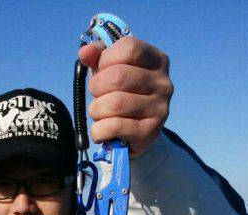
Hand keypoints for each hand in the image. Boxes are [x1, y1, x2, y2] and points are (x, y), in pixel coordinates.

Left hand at [78, 36, 172, 157]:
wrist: (138, 133)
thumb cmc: (123, 94)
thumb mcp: (112, 70)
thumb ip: (98, 57)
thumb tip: (84, 52)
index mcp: (157, 60)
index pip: (129, 48)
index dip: (106, 58)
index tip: (101, 70)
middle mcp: (163, 83)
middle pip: (118, 77)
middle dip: (96, 87)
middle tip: (96, 95)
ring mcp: (160, 109)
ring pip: (115, 103)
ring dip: (96, 110)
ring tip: (98, 114)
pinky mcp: (150, 132)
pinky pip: (115, 126)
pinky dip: (99, 130)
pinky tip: (100, 131)